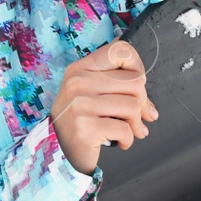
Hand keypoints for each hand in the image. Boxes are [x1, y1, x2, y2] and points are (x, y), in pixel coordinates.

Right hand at [50, 40, 157, 174]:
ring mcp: (80, 105)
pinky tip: (121, 142)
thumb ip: (113, 80)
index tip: (137, 86)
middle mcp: (78, 82)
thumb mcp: (89, 90)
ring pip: (133, 106)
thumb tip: (143, 80)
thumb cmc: (79, 119)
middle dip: (143, 102)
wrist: (57, 150)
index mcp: (81, 68)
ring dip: (136, 123)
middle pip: (135, 81)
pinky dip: (128, 139)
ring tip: (130, 130)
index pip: (121, 50)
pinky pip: (125, 129)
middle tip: (139, 116)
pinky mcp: (86, 128)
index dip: (138, 67)